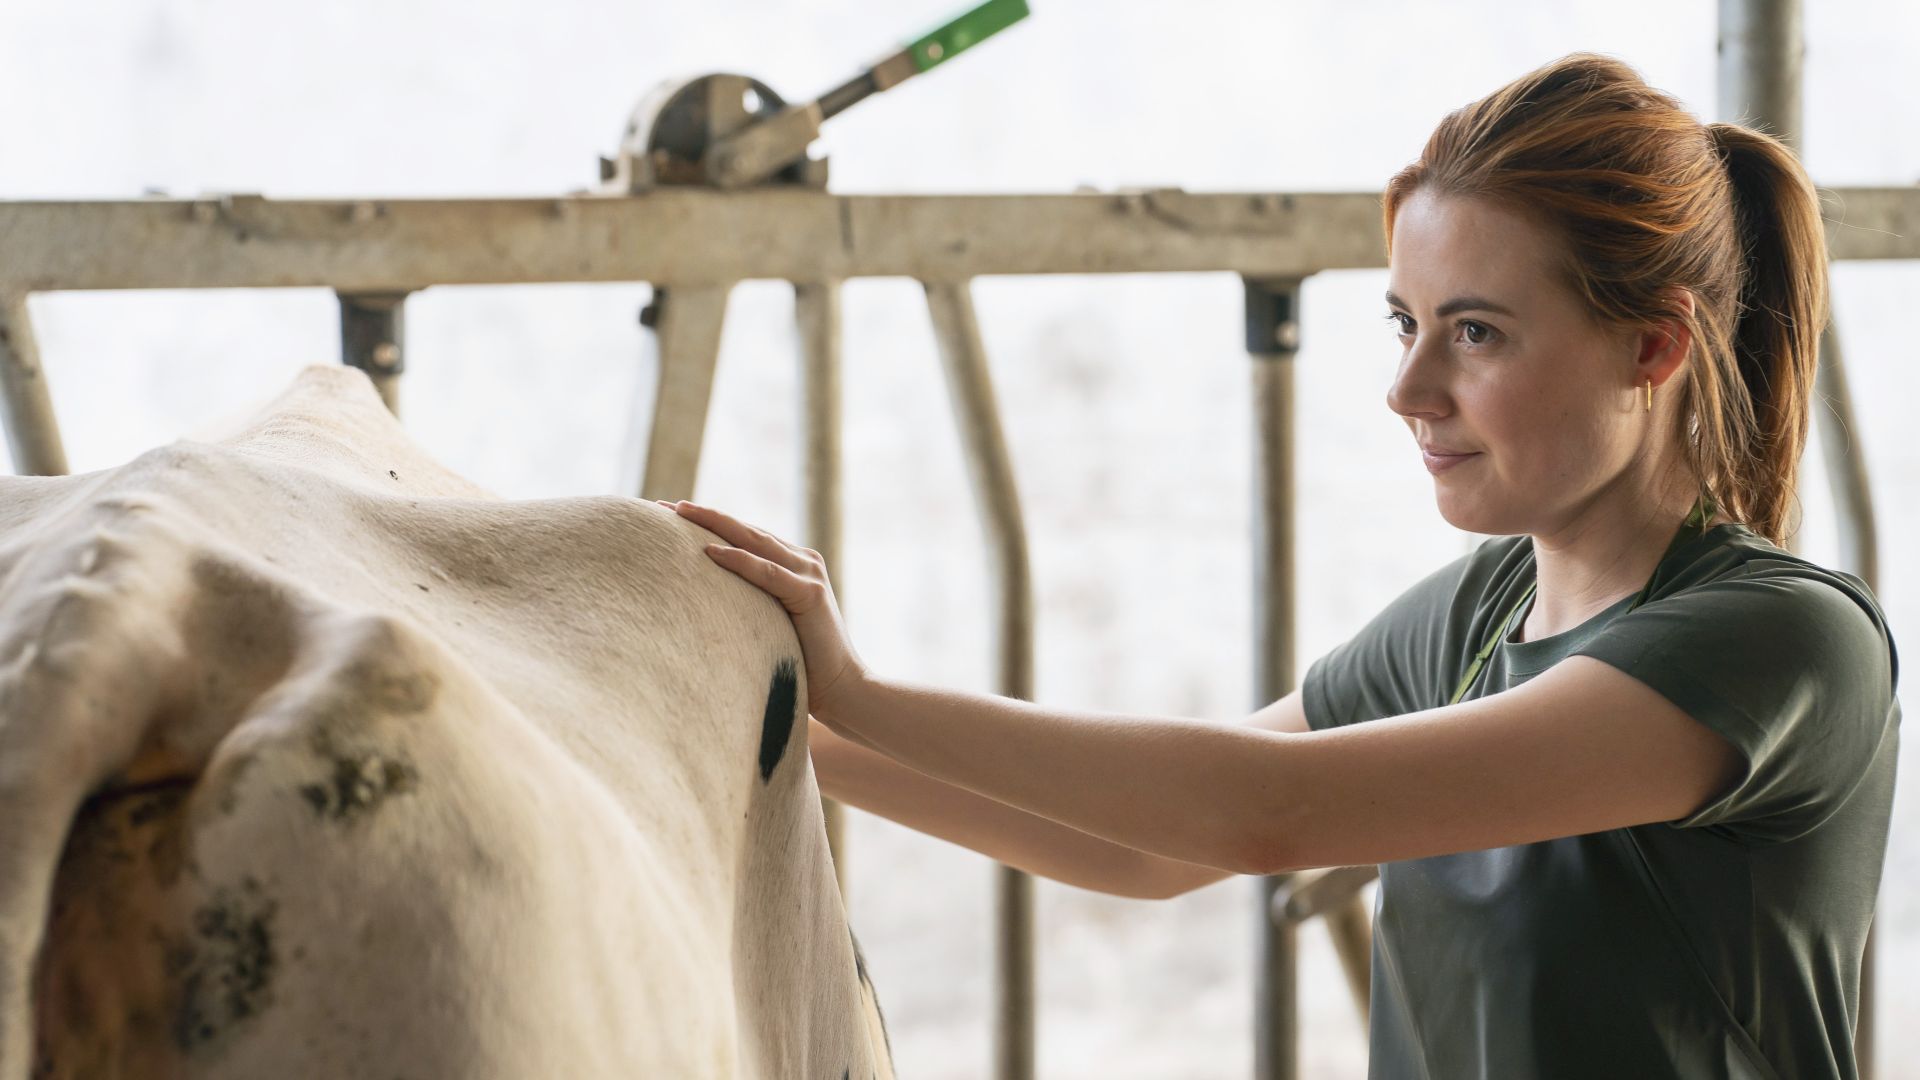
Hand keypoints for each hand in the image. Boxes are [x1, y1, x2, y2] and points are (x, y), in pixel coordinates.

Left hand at [659, 500, 868, 722]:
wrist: (842, 689)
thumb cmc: (802, 665)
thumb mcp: (769, 626)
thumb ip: (750, 606)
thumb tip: (704, 606)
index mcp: (793, 566)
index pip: (746, 536)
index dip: (710, 522)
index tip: (669, 514)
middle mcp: (803, 562)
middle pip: (746, 530)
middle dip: (705, 515)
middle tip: (664, 505)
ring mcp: (809, 575)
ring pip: (754, 541)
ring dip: (715, 524)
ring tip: (679, 513)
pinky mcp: (811, 595)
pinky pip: (766, 572)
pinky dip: (738, 560)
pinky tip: (709, 551)